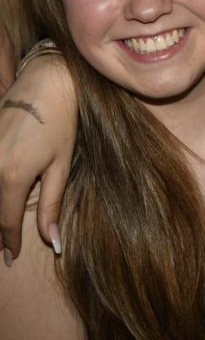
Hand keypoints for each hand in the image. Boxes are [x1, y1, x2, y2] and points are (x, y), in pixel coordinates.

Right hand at [0, 55, 76, 259]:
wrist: (46, 82)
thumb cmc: (61, 122)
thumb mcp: (62, 164)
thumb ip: (53, 204)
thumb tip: (53, 242)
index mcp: (11, 176)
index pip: (6, 221)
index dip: (8, 242)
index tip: (10, 258)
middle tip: (3, 246)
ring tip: (2, 224)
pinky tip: (2, 192)